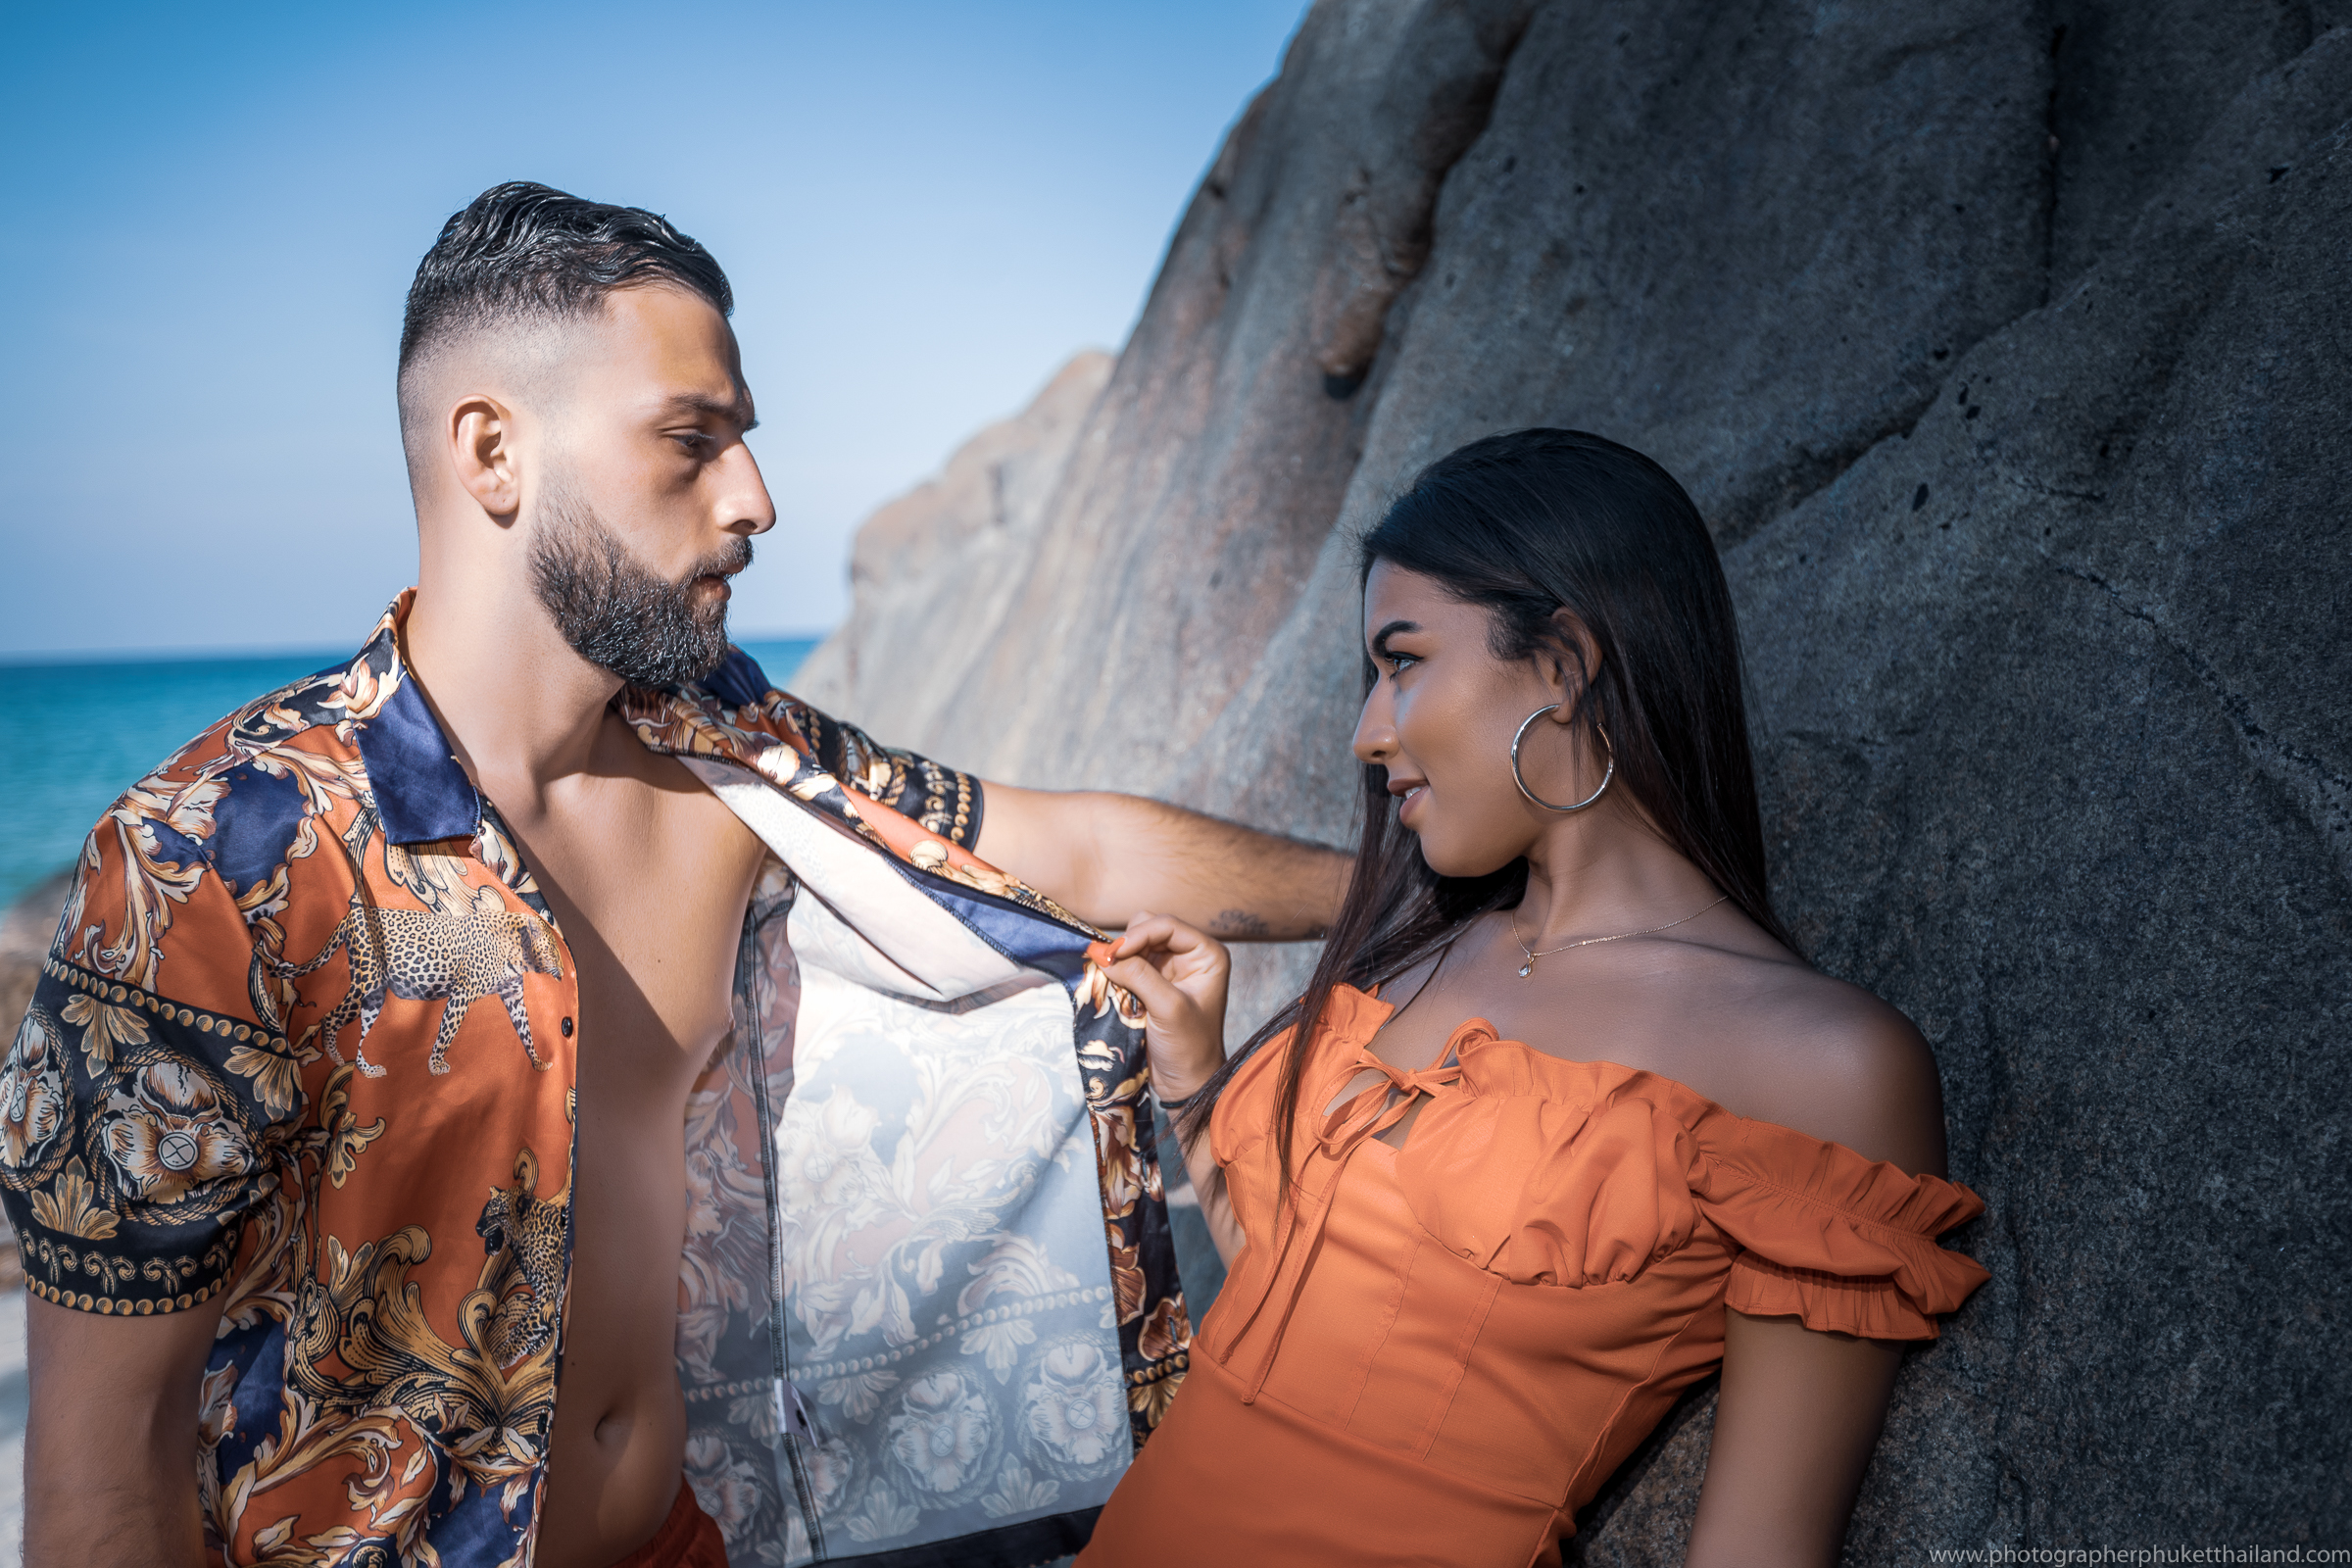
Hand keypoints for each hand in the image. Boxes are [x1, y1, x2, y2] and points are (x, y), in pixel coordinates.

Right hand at [1104, 912, 1229, 1103]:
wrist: (1186, 1083)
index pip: (1166, 926)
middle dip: (1127, 945)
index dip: (1137, 935)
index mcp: (1206, 954)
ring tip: (1113, 979)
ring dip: (1120, 959)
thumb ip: (1139, 975)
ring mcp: (1169, 969)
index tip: (1113, 955)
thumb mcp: (1167, 1008)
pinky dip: (1116, 971)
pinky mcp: (1151, 983)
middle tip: (1110, 967)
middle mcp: (1189, 955)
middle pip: (1147, 928)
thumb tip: (1102, 953)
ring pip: (1133, 945)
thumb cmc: (1189, 1047)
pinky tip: (1112, 985)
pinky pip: (1126, 965)